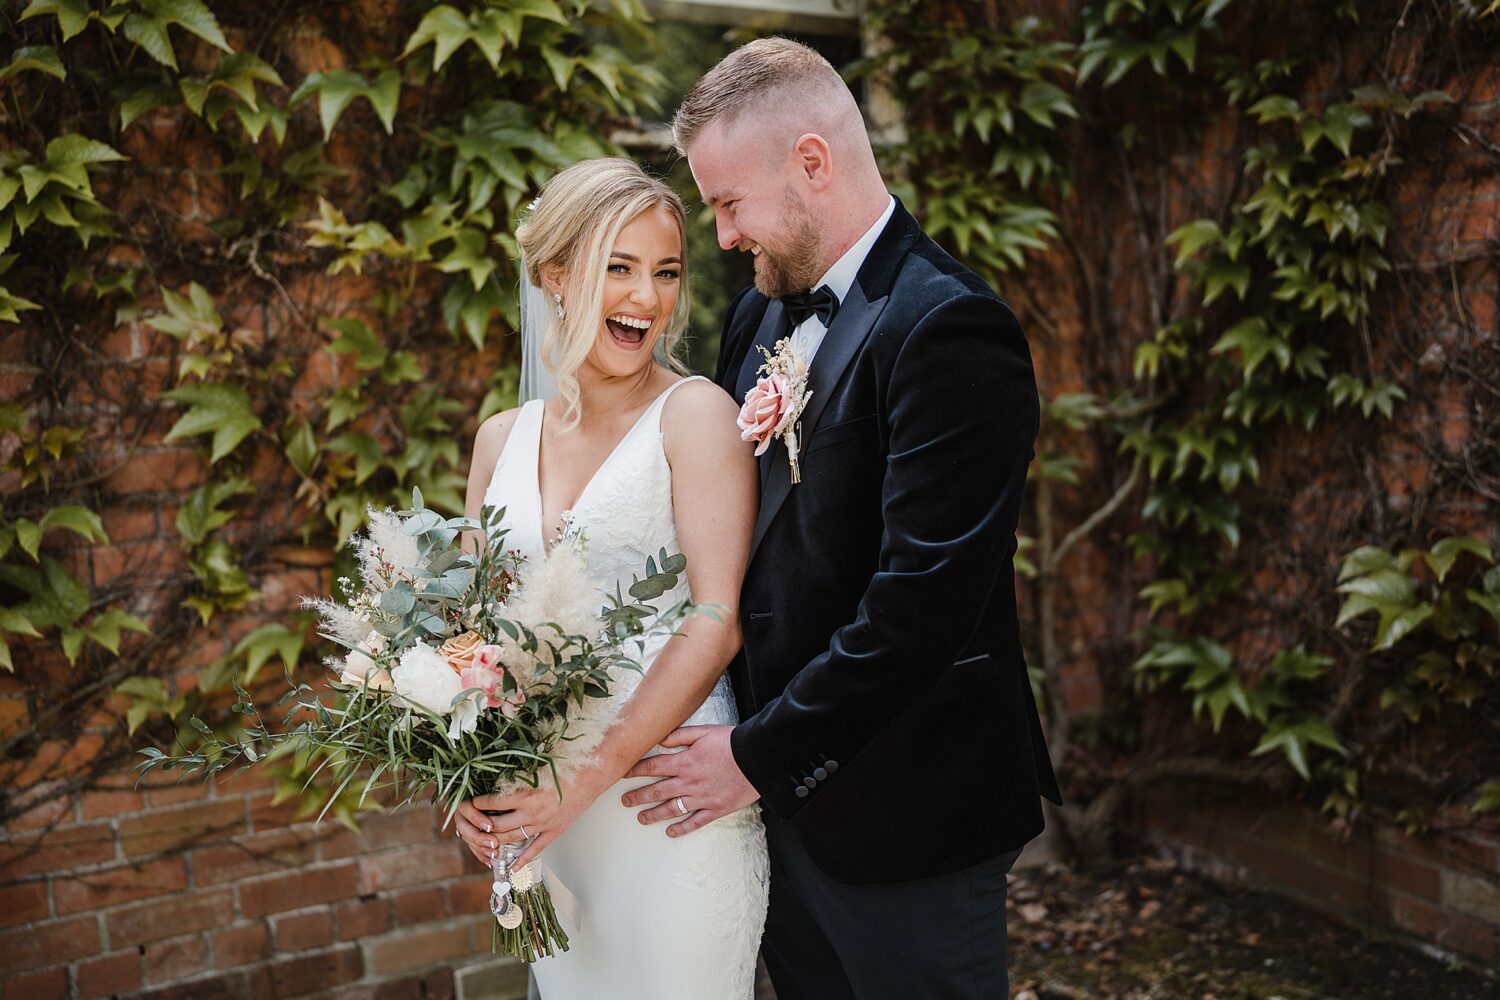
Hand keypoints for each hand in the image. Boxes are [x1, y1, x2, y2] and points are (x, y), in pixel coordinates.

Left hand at [450, 776, 597, 870]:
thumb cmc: (565, 769)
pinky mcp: (553, 832)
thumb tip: (497, 783)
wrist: (589, 777)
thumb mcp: (537, 770)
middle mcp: (532, 812)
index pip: (494, 803)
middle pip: (499, 826)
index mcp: (527, 794)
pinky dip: (521, 860)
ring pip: (512, 839)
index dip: (479, 804)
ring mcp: (543, 825)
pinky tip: (511, 867)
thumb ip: (518, 779)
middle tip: (473, 826)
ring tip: (484, 844)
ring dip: (496, 842)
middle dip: (483, 827)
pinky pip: (534, 849)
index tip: (471, 803)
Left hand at [620, 725, 758, 837]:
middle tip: (625, 802)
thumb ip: (680, 735)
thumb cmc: (732, 743)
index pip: (653, 767)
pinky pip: (694, 822)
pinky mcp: (715, 809)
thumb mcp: (704, 731)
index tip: (623, 774)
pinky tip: (670, 832)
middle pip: (657, 791)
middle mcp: (688, 782)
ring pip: (671, 809)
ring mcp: (701, 798)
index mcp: (684, 762)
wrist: (756, 759)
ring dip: (654, 814)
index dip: (635, 770)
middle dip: (638, 796)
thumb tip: (661, 739)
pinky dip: (681, 828)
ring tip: (641, 818)